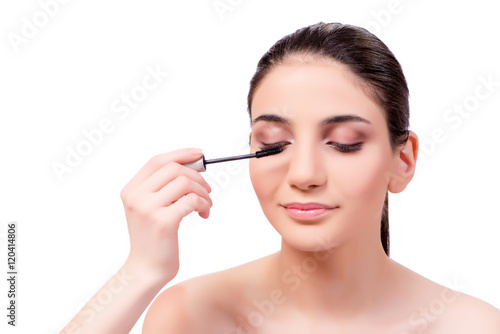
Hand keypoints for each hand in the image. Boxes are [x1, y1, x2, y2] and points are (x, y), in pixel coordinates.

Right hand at [120, 148, 211, 283]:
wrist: (146, 270)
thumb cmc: (154, 239)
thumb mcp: (150, 208)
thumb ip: (163, 187)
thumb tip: (192, 165)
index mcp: (130, 190)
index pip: (157, 161)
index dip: (180, 154)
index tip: (199, 154)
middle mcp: (136, 196)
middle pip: (173, 169)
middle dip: (197, 176)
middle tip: (207, 190)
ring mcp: (148, 208)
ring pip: (185, 183)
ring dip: (203, 192)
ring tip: (206, 205)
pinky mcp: (163, 221)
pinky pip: (192, 201)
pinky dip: (204, 205)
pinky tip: (204, 214)